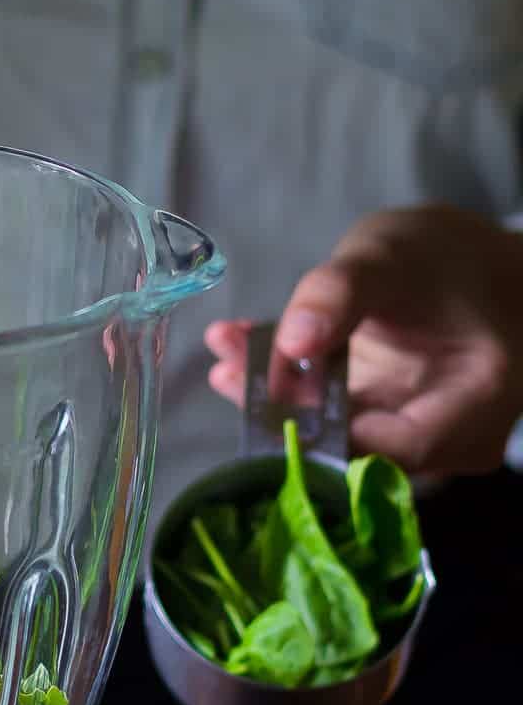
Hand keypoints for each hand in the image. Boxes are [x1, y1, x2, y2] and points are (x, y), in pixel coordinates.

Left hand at [204, 205, 522, 473]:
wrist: (472, 264)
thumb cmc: (447, 256)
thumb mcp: (393, 255)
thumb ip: (343, 292)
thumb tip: (292, 342)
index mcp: (477, 402)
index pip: (400, 449)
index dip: (331, 434)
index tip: (267, 395)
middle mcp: (454, 436)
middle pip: (363, 449)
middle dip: (288, 412)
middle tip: (228, 372)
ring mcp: (420, 437)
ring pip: (340, 437)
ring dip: (279, 399)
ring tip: (227, 358)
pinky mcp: (388, 427)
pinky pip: (334, 418)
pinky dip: (291, 389)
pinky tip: (242, 355)